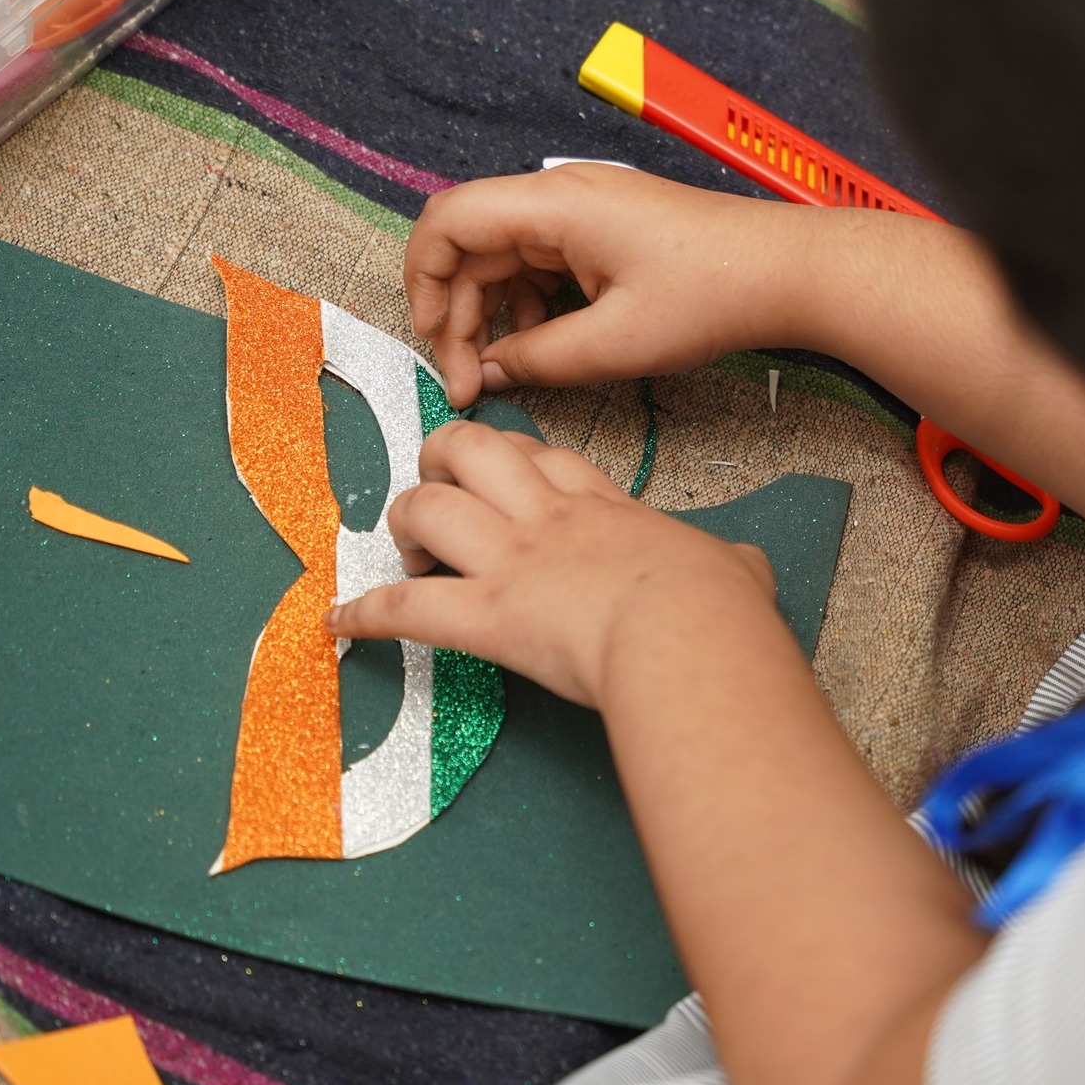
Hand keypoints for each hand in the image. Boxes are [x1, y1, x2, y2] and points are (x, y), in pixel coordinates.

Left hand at [325, 419, 779, 708]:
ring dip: (404, 527)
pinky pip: (406, 609)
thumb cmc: (719, 608)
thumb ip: (731, 563)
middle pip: (472, 453)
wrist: (689, 630)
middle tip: (436, 493)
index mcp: (606, 509)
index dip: (515, 459)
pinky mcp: (485, 614)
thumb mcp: (735, 568)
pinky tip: (339, 624)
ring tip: (405, 554)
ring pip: (427, 509)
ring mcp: (512, 562)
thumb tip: (745, 569)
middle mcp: (548, 521)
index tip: (504, 472)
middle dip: (441, 462)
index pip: (546, 459)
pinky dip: (365, 615)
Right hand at [405, 165, 813, 406]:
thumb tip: (486, 374)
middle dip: (456, 312)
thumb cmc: (712, 296)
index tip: (431, 338)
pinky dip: (526, 303)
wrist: (786, 272)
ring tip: (500, 369)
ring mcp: (583, 210)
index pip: (448, 220)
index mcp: (555, 204)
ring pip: (503, 256)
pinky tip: (539, 344)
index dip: (423, 278)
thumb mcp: (615, 344)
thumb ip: (537, 359)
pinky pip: (540, 261)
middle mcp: (561, 195)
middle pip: (472, 244)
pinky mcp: (603, 230)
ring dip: (489, 312)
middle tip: (467, 380)